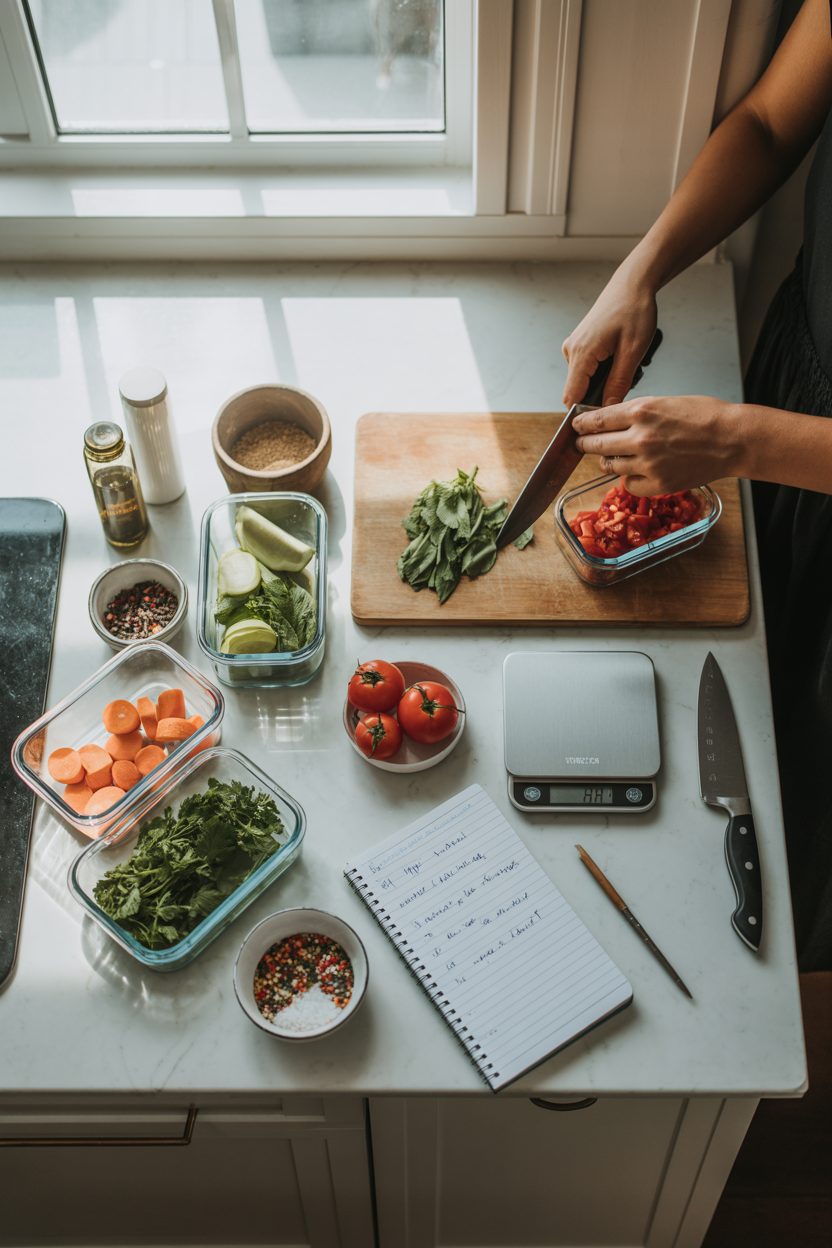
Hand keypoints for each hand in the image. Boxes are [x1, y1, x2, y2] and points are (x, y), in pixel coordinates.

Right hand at [561, 267, 657, 407]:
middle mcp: (571, 350)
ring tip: (625, 365)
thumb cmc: (634, 311)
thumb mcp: (632, 352)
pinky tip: (618, 357)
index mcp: (581, 353)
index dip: (585, 412)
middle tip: (626, 384)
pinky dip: (601, 370)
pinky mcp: (579, 343)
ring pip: (583, 380)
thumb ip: (618, 383)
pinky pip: (585, 368)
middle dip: (599, 395)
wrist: (632, 284)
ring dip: (602, 382)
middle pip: (578, 390)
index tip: (604, 419)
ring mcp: (573, 346)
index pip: (571, 398)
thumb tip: (608, 408)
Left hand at [572, 395, 744, 494]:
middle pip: (595, 444)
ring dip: (608, 461)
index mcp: (641, 412)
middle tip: (581, 443)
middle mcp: (640, 438)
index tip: (576, 426)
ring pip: (610, 466)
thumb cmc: (704, 416)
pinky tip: (638, 471)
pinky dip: (630, 479)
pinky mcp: (658, 485)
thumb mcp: (664, 402)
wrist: (732, 439)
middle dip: (584, 443)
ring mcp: (647, 464)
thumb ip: (635, 412)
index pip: (596, 420)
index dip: (582, 424)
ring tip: (614, 456)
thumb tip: (609, 419)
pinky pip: (629, 484)